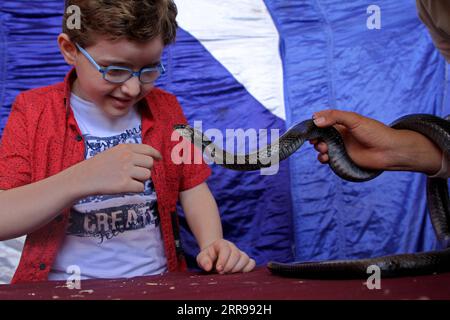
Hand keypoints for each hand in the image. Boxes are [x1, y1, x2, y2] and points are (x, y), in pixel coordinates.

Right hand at [72, 143, 161, 196]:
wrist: (83, 178)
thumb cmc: (99, 166)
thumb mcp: (114, 152)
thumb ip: (131, 153)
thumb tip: (152, 158)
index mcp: (125, 148)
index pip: (148, 149)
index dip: (156, 155)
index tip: (159, 159)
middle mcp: (127, 157)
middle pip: (150, 163)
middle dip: (146, 169)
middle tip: (135, 174)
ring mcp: (126, 170)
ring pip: (147, 176)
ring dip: (141, 180)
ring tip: (128, 180)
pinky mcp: (124, 184)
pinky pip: (141, 188)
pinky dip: (136, 189)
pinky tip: (125, 187)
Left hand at [196, 239, 255, 273]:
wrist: (213, 256)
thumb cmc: (207, 257)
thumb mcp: (201, 258)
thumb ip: (203, 261)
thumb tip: (208, 267)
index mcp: (221, 244)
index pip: (226, 249)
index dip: (223, 260)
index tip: (218, 269)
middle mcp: (232, 247)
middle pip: (236, 254)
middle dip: (229, 266)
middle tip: (222, 273)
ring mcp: (239, 253)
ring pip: (245, 258)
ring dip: (237, 268)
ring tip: (229, 273)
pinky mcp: (244, 260)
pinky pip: (251, 263)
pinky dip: (247, 269)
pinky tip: (239, 273)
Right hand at [309, 109, 441, 173]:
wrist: (389, 151)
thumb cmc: (375, 132)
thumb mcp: (354, 120)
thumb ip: (334, 117)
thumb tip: (315, 119)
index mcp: (341, 123)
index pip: (322, 121)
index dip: (314, 125)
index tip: (310, 129)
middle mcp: (339, 134)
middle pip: (319, 135)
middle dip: (315, 138)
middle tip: (317, 141)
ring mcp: (340, 147)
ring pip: (321, 147)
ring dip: (319, 148)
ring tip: (325, 149)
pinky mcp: (342, 159)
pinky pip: (327, 159)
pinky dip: (323, 158)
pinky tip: (327, 158)